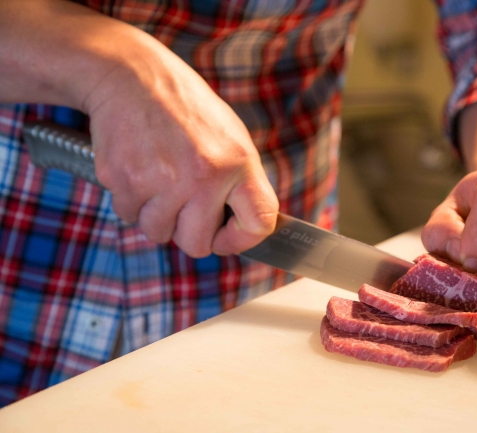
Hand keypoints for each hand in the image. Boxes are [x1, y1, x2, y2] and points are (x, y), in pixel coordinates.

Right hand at [86, 38, 277, 257]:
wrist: (134, 76)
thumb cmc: (186, 109)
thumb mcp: (231, 137)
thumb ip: (240, 183)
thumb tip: (244, 229)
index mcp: (237, 164)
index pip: (259, 225)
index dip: (241, 239)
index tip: (226, 234)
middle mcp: (203, 176)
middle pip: (198, 245)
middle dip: (188, 232)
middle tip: (183, 205)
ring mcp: (161, 180)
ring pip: (158, 234)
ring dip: (157, 215)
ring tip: (159, 179)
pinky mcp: (124, 179)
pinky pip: (129, 215)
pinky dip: (132, 200)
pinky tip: (139, 168)